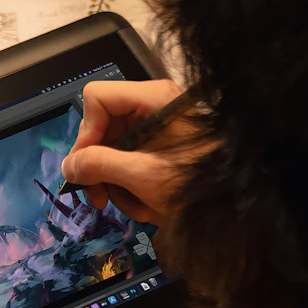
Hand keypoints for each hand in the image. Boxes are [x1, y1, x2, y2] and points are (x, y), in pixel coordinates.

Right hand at [61, 78, 201, 225]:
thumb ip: (98, 165)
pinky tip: (146, 207)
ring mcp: (158, 128)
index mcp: (152, 99)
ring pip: (114, 149)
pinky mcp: (162, 147)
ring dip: (117, 185)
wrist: (240, 207)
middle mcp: (153, 107)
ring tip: (135, 209)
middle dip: (100, 168)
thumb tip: (67, 166)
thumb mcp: (141, 175)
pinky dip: (132, 186)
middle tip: (99, 200)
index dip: (86, 132)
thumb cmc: (198, 184)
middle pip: (103, 128)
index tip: (84, 166)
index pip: (97, 98)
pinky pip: (131, 161)